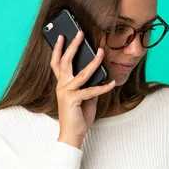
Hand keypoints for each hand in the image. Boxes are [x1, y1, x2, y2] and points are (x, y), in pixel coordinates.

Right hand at [50, 31, 115, 147]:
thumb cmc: (78, 117)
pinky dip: (103, 87)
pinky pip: (91, 91)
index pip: (57, 63)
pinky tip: (112, 83)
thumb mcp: (86, 98)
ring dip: (93, 62)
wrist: (72, 134)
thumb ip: (90, 85)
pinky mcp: (72, 100)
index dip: (59, 49)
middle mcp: (61, 86)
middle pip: (65, 62)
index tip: (62, 36)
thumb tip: (100, 75)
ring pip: (81, 73)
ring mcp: (66, 92)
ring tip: (101, 52)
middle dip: (73, 46)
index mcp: (62, 84)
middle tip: (80, 33)